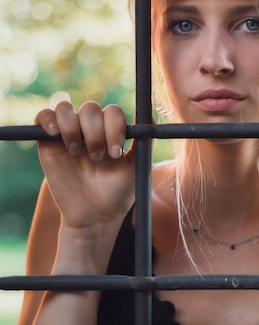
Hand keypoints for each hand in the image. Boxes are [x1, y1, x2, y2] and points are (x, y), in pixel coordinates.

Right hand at [35, 101, 134, 229]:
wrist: (95, 216)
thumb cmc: (118, 193)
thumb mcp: (136, 167)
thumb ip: (143, 142)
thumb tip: (149, 115)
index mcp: (110, 132)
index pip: (112, 112)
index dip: (114, 127)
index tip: (115, 153)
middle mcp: (89, 130)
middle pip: (90, 109)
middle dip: (95, 132)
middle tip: (98, 158)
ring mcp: (68, 134)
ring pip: (65, 108)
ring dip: (73, 127)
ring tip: (77, 153)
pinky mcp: (48, 143)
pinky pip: (43, 116)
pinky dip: (48, 119)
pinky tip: (55, 134)